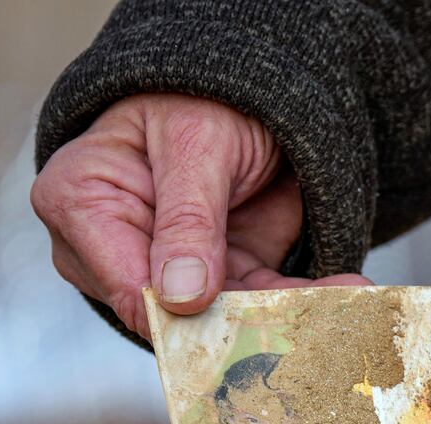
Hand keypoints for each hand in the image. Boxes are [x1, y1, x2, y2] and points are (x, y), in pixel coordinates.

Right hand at [31, 93, 368, 338]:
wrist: (238, 94)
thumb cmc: (194, 99)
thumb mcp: (195, 144)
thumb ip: (188, 220)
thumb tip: (180, 297)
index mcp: (81, 203)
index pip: (123, 283)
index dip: (177, 313)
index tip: (235, 322)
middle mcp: (113, 247)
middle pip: (172, 311)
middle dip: (241, 317)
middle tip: (309, 314)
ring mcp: (166, 269)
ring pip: (224, 314)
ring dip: (287, 311)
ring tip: (346, 298)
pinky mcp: (217, 277)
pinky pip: (257, 301)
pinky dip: (301, 300)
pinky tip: (348, 290)